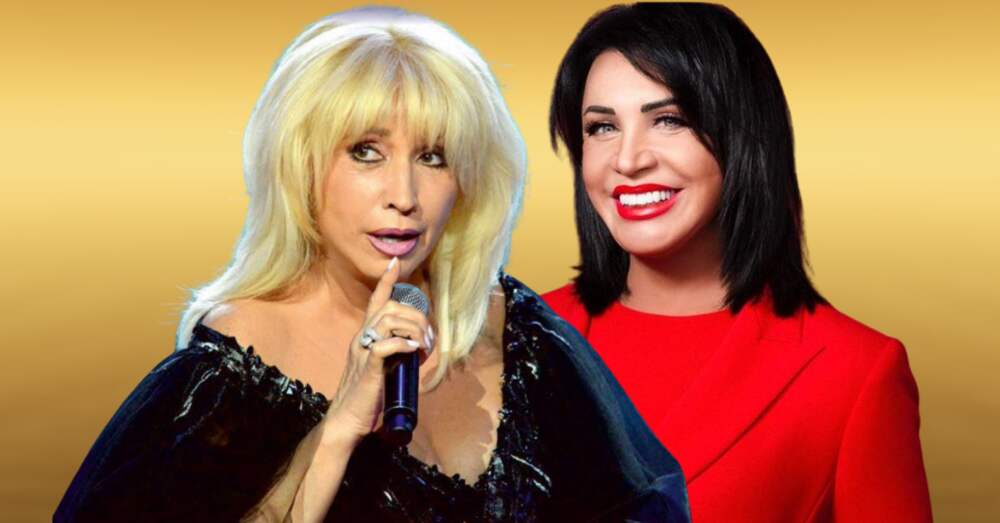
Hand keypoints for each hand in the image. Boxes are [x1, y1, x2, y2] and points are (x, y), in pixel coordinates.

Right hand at [324, 257, 434, 443]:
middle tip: (429, 338)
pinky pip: (385, 346)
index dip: (385, 281)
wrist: (346, 421)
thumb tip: (419, 349)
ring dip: (414, 329)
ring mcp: (364, 352)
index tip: (394, 263)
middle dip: (416, 316)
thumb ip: (397, 355)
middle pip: (391, 308)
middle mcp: (362, 339)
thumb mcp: (383, 369)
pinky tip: (413, 352)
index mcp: (365, 337)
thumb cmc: (365, 397)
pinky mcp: (368, 369)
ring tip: (424, 346)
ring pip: (389, 321)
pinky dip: (404, 344)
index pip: (375, 302)